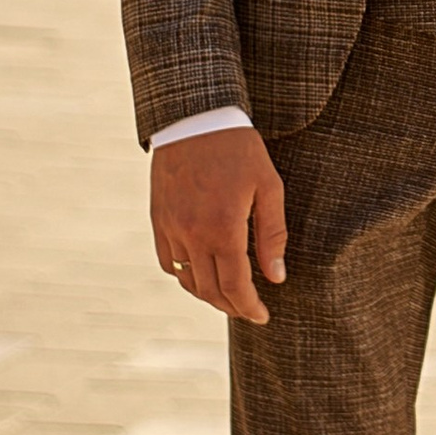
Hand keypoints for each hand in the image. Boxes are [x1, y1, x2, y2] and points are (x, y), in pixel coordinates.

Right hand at [150, 126, 287, 324]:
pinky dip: (183, 275)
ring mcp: (170, 228)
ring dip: (207, 295)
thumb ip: (273, 235)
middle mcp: (192, 234)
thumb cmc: (239, 149)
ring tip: (228, 296)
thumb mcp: (268, 186)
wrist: (194, 118)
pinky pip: (166, 261)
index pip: (235, 286)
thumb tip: (277, 277)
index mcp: (223, 228)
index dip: (249, 307)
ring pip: (186, 280)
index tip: (262, 317)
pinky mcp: (158, 219)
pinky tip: (199, 273)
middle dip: (231, 306)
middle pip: (209, 290)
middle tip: (249, 310)